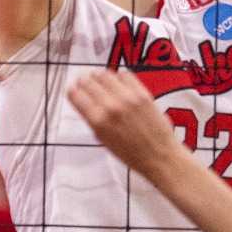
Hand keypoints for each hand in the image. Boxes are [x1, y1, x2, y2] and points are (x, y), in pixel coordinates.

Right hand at [68, 69, 183, 176]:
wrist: (159, 156)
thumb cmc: (131, 154)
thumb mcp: (104, 140)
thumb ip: (94, 121)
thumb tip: (86, 104)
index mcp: (98, 122)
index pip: (77, 96)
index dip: (72, 91)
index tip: (72, 89)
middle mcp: (111, 107)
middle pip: (90, 83)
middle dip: (84, 81)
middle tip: (83, 80)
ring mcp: (128, 98)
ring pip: (106, 75)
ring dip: (99, 76)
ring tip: (98, 77)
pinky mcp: (143, 94)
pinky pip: (126, 76)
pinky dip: (118, 76)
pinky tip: (117, 79)